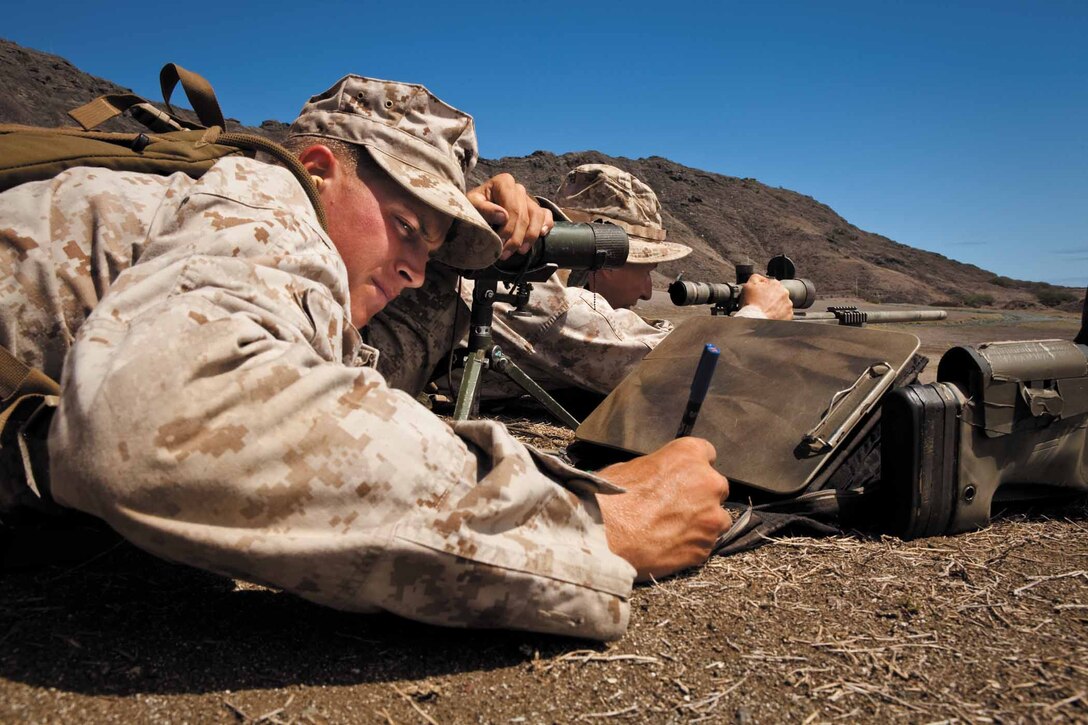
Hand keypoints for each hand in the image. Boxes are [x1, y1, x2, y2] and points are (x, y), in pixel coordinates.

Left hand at [466, 173, 553, 258]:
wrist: (477, 207)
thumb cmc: (474, 206)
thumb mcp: (472, 204)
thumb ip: (484, 208)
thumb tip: (503, 216)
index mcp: (505, 182)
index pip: (512, 209)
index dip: (507, 230)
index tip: (498, 244)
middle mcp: (519, 188)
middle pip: (524, 217)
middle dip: (515, 239)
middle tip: (504, 254)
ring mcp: (528, 198)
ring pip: (537, 217)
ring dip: (530, 237)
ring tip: (520, 251)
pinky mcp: (535, 207)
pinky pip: (546, 214)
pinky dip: (546, 224)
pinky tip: (541, 234)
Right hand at [595, 437, 730, 580]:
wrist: (603, 537)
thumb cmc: (610, 500)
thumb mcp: (630, 468)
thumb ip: (658, 470)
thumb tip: (658, 478)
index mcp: (688, 455)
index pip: (707, 453)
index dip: (694, 467)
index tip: (686, 477)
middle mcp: (707, 483)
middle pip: (716, 487)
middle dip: (700, 496)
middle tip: (674, 507)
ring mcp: (710, 518)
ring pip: (715, 519)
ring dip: (700, 523)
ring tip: (671, 530)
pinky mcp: (704, 547)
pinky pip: (705, 545)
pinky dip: (691, 545)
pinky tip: (668, 545)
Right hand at [740, 273, 792, 319]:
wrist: (756, 321)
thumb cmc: (752, 305)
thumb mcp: (748, 285)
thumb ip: (755, 277)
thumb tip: (760, 278)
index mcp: (775, 284)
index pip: (770, 284)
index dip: (762, 290)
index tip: (758, 296)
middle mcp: (784, 293)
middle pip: (777, 293)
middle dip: (770, 298)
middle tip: (761, 304)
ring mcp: (788, 305)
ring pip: (781, 303)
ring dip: (775, 306)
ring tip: (765, 311)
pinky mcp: (789, 315)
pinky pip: (784, 313)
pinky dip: (779, 315)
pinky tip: (770, 316)